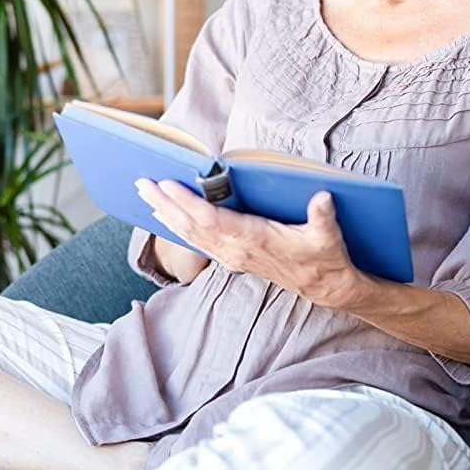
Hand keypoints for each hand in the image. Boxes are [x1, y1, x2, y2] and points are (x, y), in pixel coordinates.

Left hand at [135, 178, 363, 309]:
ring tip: (145, 194)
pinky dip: (177, 226)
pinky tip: (164, 216)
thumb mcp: (328, 236)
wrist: (324, 286)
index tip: (167, 185)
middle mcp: (236, 249)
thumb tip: (322, 198)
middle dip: (164, 204)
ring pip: (190, 234)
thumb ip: (322, 216)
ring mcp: (231, 256)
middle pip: (191, 226)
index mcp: (254, 239)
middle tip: (141, 183)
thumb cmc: (324, 258)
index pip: (211, 219)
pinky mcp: (231, 258)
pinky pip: (197, 241)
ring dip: (166, 213)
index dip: (187, 203)